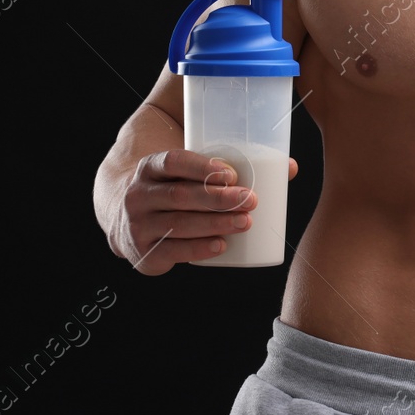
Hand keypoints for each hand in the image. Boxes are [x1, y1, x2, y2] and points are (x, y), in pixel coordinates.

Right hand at [110, 149, 298, 274]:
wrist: (124, 217)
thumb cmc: (172, 189)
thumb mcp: (185, 172)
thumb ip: (227, 167)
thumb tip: (290, 167)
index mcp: (149, 167)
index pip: (172, 162)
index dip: (201, 167)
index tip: (232, 173)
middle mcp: (138, 195)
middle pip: (180, 196)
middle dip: (218, 199)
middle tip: (250, 200)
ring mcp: (137, 226)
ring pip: (179, 224)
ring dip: (215, 224)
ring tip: (245, 222)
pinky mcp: (144, 252)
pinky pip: (173, 251)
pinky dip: (199, 249)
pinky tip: (222, 246)